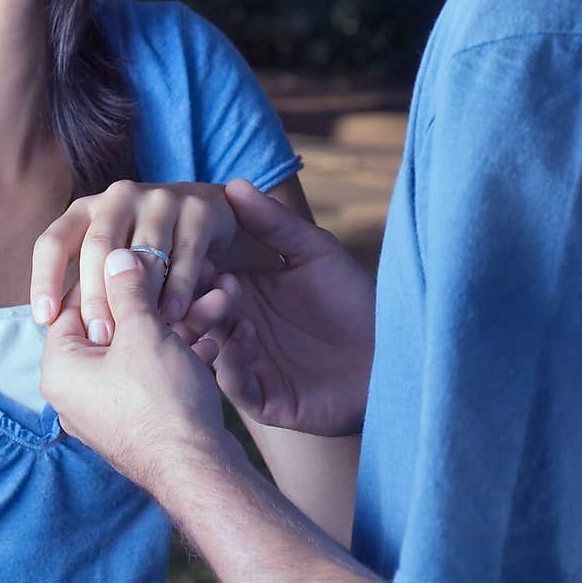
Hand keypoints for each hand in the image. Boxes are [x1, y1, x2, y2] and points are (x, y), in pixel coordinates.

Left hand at [29, 180, 236, 342]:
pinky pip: (184, 252)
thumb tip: (53, 320)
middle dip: (96, 296)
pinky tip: (174, 316)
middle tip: (99, 336)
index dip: (45, 279)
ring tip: (135, 335)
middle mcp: (119, 197)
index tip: (43, 318)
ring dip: (140, 296)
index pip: (54, 241)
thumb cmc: (154, 262)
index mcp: (86, 210)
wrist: (223, 231)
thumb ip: (89, 287)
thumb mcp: (114, 271)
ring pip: (142, 251)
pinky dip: (178, 287)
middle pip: (97, 246)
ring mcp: (160, 199)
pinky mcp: (198, 208)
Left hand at [40, 249, 228, 493]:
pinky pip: (154, 378)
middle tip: (184, 280)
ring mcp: (107, 410)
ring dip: (179, 326)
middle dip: (157, 302)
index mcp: (61, 368)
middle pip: (114, 327)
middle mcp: (75, 392)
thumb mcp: (142, 331)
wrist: (198, 470)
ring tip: (216, 305)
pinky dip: (181, 358)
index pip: (74, 303)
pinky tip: (212, 343)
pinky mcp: (138, 422)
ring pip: (142, 351)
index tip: (140, 259)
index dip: (110, 277)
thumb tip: (114, 255)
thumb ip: (126, 289)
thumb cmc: (161, 400)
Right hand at [184, 178, 375, 436]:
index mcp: (242, 291)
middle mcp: (236, 327)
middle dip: (192, 292)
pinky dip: (232, 360)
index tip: (187, 243)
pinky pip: (234, 383)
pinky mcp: (264, 398)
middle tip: (206, 273)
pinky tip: (248, 334)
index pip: (199, 275)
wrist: (394, 352)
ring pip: (206, 346)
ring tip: (227, 298)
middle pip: (194, 310)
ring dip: (210, 322)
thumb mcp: (314, 251)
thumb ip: (274, 223)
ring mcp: (247, 364)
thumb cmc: (354, 298)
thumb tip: (233, 184)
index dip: (188, 261)